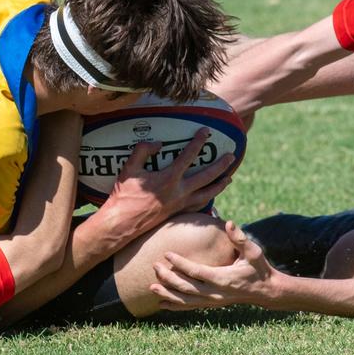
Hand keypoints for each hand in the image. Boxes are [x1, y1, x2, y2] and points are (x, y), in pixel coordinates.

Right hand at [98, 128, 235, 238]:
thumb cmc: (124, 195)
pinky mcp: (178, 213)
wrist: (122, 222)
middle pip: (207, 176)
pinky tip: (211, 196)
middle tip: (231, 155)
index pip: (189, 156)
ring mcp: (180, 204)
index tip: (206, 132)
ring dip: (220, 184)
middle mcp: (179, 191)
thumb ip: (143, 150)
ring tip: (229, 177)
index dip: (198, 142)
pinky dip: (208, 200)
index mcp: (169, 178)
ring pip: (208, 193)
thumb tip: (159, 144)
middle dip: (221, 165)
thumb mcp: (129, 168)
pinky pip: (199, 206)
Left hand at [150, 221, 276, 309]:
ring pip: (186, 300)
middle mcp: (215, 292)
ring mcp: (213, 300)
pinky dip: (176, 306)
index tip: (166, 254)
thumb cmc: (258, 268)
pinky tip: (162, 304)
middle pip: (186, 287)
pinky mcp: (212, 304)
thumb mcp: (253, 252)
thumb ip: (240, 238)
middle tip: (154, 267)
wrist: (266, 291)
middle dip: (168, 278)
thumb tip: (229, 223)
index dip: (180, 263)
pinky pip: (191, 306)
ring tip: (151, 288)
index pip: (196, 271)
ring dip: (168, 294)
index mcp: (223, 278)